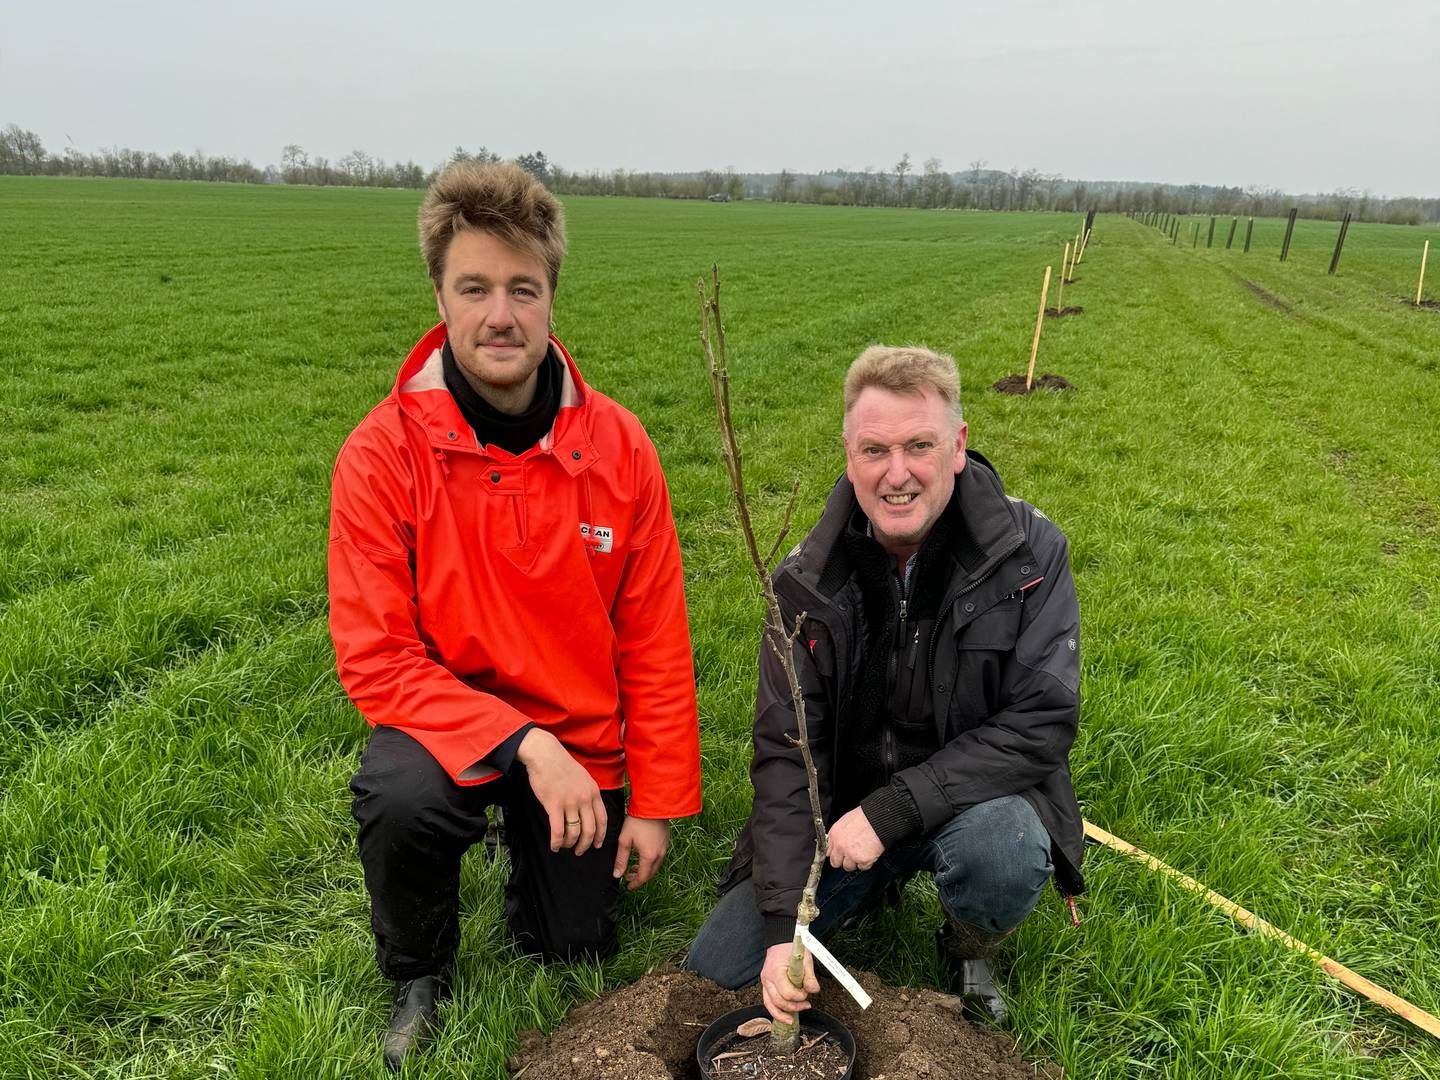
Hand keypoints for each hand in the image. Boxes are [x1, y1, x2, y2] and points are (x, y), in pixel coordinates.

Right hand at [517, 729, 606, 854]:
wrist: (546, 756)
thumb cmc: (563, 766)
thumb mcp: (584, 778)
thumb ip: (589, 794)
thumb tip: (590, 810)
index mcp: (593, 793)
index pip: (602, 820)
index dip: (600, 835)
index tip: (597, 844)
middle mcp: (584, 799)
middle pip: (590, 830)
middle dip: (585, 845)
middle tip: (579, 851)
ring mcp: (569, 803)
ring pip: (574, 833)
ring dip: (569, 844)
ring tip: (565, 846)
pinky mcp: (553, 805)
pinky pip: (558, 831)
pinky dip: (557, 842)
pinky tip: (554, 846)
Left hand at [612, 816, 668, 889]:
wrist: (653, 806)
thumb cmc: (637, 821)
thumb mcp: (625, 840)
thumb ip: (621, 859)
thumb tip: (617, 875)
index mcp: (649, 857)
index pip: (642, 877)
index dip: (635, 884)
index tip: (628, 886)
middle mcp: (659, 855)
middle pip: (650, 873)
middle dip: (640, 878)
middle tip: (628, 877)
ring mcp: (664, 848)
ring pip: (655, 866)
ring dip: (645, 870)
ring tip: (634, 867)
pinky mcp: (666, 841)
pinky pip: (659, 857)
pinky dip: (651, 862)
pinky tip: (643, 856)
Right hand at [760, 942, 818, 1024]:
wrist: (780, 941)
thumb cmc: (791, 948)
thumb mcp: (805, 959)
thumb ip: (809, 976)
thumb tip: (813, 990)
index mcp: (776, 971)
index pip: (786, 992)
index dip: (798, 997)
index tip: (806, 993)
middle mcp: (768, 978)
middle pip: (778, 1001)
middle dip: (793, 1006)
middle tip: (806, 1004)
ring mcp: (765, 983)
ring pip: (770, 1005)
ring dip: (782, 1014)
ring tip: (792, 1019)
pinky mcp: (766, 986)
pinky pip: (768, 1002)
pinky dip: (776, 1012)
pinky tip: (785, 1017)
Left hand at [826, 806, 883, 871]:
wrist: (878, 819)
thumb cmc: (865, 817)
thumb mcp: (845, 821)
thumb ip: (839, 834)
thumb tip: (838, 842)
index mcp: (834, 835)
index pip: (828, 851)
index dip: (835, 853)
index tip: (839, 854)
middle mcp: (840, 846)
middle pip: (835, 862)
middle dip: (842, 860)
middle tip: (851, 855)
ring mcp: (851, 854)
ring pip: (848, 867)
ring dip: (855, 862)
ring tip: (862, 852)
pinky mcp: (862, 860)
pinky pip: (862, 867)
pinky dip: (866, 863)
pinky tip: (869, 853)